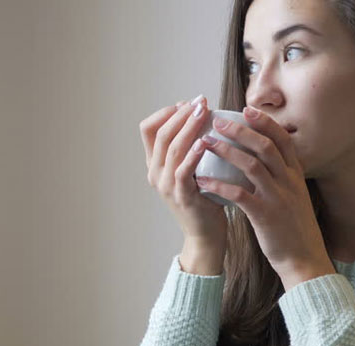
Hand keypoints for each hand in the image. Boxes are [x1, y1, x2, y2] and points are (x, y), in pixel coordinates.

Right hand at [140, 96, 227, 246]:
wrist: (205, 233)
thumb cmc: (204, 198)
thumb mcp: (192, 170)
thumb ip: (190, 148)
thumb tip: (202, 117)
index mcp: (154, 164)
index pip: (148, 129)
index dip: (166, 113)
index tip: (187, 103)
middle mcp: (155, 173)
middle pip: (161, 134)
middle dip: (181, 114)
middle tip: (200, 101)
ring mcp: (165, 185)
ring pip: (172, 148)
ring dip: (189, 127)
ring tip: (204, 112)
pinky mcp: (181, 196)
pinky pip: (183, 171)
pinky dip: (193, 154)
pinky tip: (206, 142)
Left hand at [196, 106, 334, 289]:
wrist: (305, 261)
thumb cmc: (295, 230)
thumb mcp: (295, 199)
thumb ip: (282, 180)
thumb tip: (261, 163)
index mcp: (295, 177)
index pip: (282, 141)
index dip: (265, 123)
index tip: (247, 110)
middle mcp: (289, 183)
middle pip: (266, 146)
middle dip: (241, 130)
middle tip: (218, 121)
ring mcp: (278, 198)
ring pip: (252, 165)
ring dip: (227, 150)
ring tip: (206, 142)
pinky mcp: (265, 216)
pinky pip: (239, 195)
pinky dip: (219, 184)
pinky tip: (202, 179)